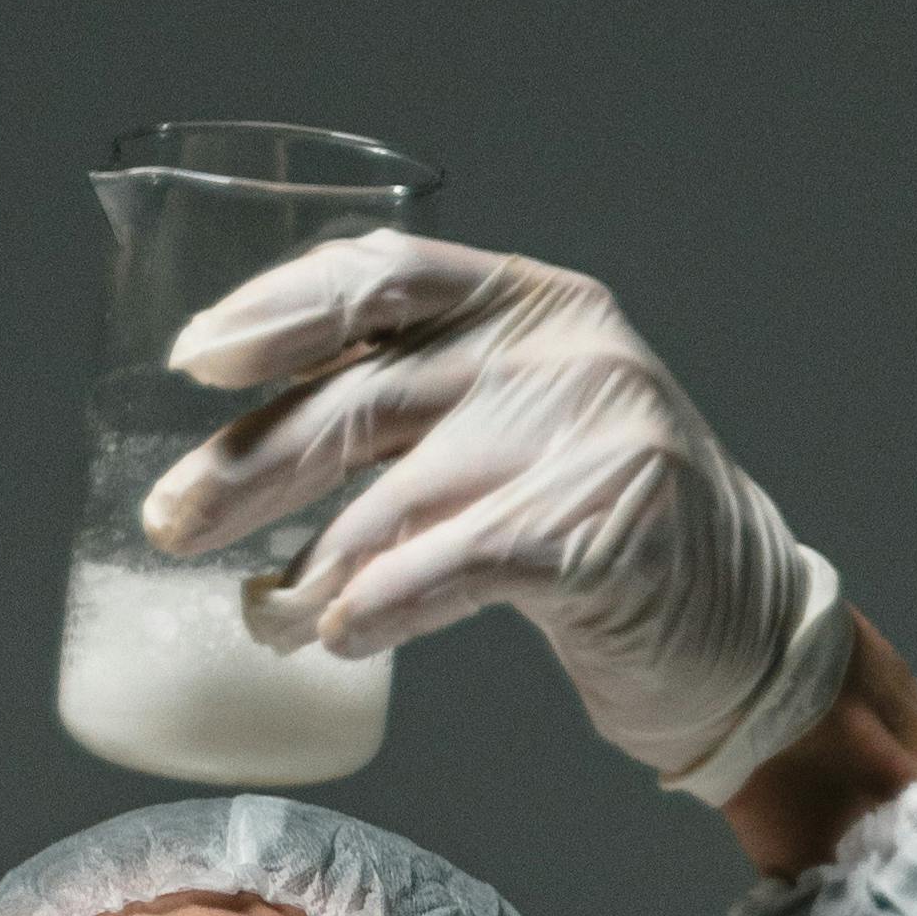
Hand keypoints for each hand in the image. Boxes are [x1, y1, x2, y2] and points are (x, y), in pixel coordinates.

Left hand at [140, 232, 852, 799]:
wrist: (745, 638)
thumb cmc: (607, 546)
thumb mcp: (518, 440)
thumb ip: (420, 418)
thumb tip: (252, 461)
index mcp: (533, 303)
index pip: (381, 276)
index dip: (276, 311)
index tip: (194, 361)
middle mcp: (562, 352)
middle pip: (364, 396)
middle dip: (250, 463)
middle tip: (171, 524)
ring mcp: (593, 436)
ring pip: (397, 499)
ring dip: (309, 572)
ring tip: (265, 619)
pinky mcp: (605, 531)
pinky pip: (454, 566)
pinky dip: (378, 607)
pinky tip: (336, 638)